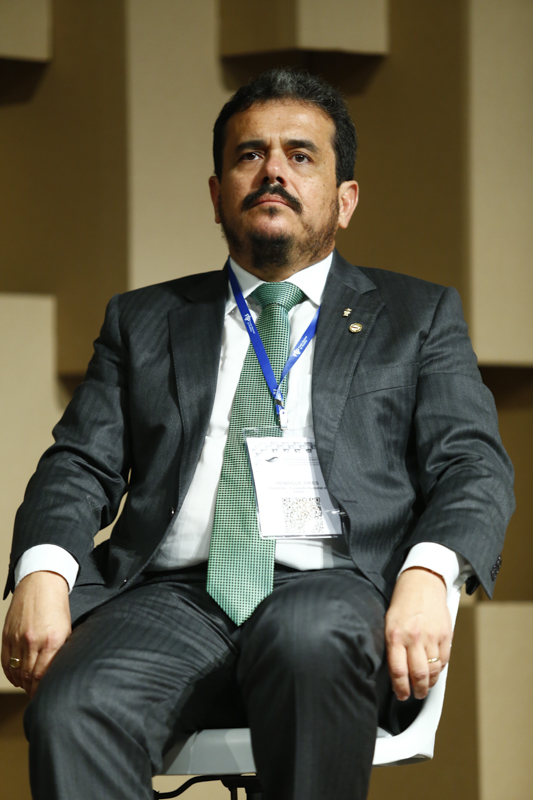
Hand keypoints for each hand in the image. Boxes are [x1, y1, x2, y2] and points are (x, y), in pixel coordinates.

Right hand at [1, 571, 70, 696]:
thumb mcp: (67, 629)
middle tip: (36, 695)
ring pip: (16, 671)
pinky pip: (5, 661)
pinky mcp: (7, 635)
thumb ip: (61, 651)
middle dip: (32, 689)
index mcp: (53, 640)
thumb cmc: (57, 606)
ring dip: (22, 683)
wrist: (42, 583)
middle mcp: (34, 641)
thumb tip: (59, 672)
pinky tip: (16, 677)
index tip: (45, 696)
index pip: (44, 676)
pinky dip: (10, 673)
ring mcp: (18, 638)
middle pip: (29, 676)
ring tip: (28, 688)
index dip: (42, 690)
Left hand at [385, 567, 451, 700]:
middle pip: (419, 675)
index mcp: (395, 635)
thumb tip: (396, 673)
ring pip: (434, 670)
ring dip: (431, 683)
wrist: (422, 582)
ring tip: (426, 685)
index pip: (399, 671)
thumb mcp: (389, 623)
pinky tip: (435, 670)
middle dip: (418, 691)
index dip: (401, 689)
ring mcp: (432, 636)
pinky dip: (440, 669)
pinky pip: (445, 660)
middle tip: (416, 694)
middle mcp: (414, 637)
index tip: (402, 695)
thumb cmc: (403, 603)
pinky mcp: (446, 634)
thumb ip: (393, 647)